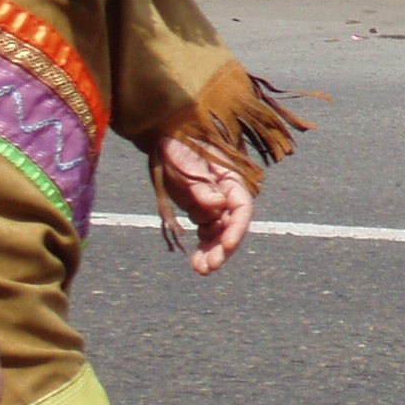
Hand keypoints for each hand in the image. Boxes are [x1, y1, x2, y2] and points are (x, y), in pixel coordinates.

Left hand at [156, 136, 255, 274]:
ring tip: (201, 269)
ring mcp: (213, 202)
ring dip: (213, 251)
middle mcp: (227, 193)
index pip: (241, 208)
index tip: (226, 246)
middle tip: (209, 266)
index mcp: (230, 179)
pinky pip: (206, 232)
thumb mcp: (187, 164)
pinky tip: (196, 261)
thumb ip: (201, 186)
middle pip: (231, 225)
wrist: (163, 135)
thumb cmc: (178, 145)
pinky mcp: (200, 208)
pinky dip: (203, 247)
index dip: (237, 229)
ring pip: (219, 232)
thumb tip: (217, 206)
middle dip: (223, 248)